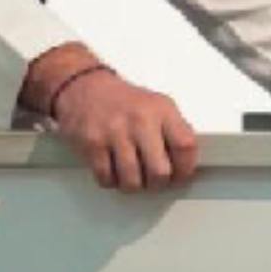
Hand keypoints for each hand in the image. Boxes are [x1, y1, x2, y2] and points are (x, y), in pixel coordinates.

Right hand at [49, 69, 198, 191]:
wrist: (83, 86)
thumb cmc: (123, 101)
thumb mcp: (156, 105)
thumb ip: (174, 130)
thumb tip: (187, 163)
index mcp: (161, 109)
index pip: (186, 146)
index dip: (185, 169)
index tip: (180, 175)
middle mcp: (140, 120)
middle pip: (160, 171)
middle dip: (157, 183)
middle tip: (154, 180)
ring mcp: (114, 132)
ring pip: (132, 181)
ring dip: (133, 185)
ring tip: (132, 175)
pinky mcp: (92, 143)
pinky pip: (106, 178)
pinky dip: (110, 180)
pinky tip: (112, 169)